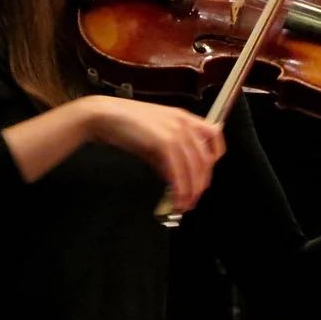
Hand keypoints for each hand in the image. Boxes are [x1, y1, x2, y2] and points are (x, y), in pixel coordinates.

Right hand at [85, 95, 225, 211]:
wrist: (105, 115)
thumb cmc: (125, 124)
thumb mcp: (153, 136)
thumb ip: (168, 153)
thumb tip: (174, 177)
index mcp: (184, 117)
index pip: (214, 135)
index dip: (214, 157)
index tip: (206, 174)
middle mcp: (184, 123)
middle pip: (204, 158)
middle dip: (201, 183)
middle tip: (193, 199)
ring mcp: (175, 131)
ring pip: (193, 168)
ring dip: (190, 190)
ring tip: (183, 205)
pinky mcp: (163, 142)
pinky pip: (178, 171)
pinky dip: (179, 188)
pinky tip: (174, 198)